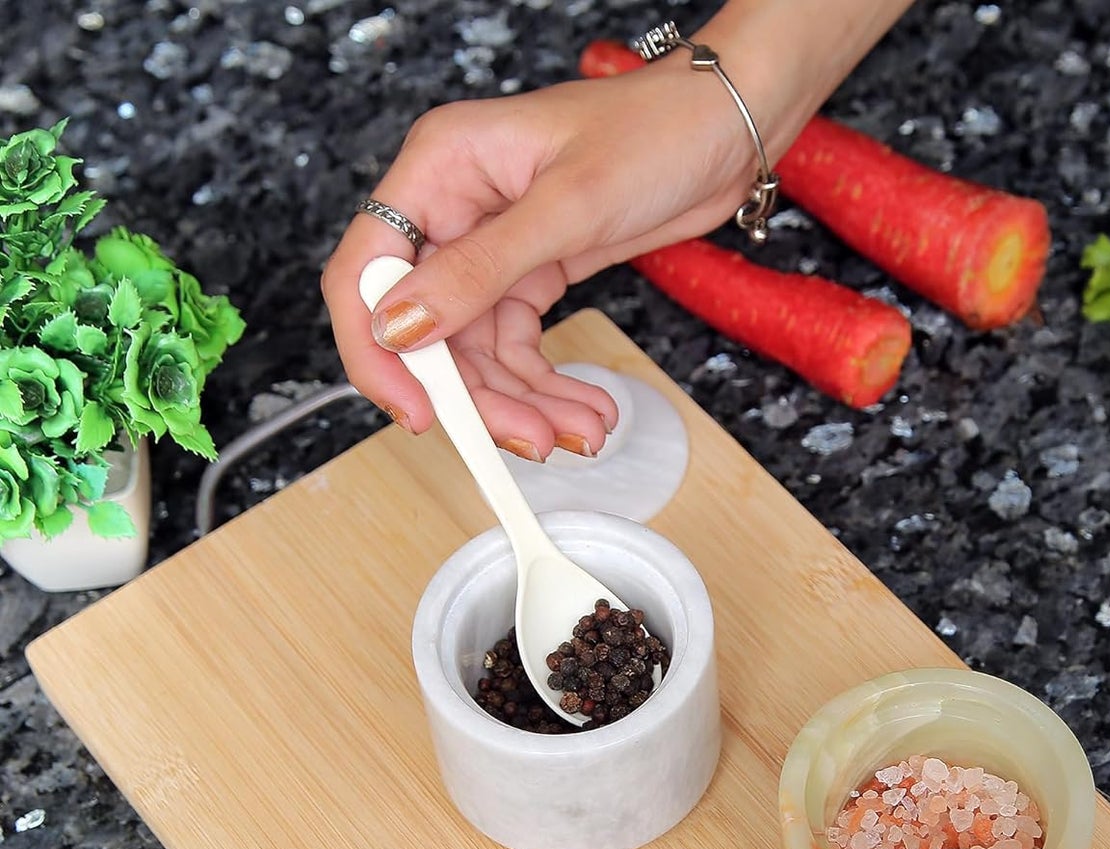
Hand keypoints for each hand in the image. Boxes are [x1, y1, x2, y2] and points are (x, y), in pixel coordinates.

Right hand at [322, 68, 754, 458]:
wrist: (725, 130)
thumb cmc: (655, 132)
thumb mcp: (568, 205)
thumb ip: (481, 270)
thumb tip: (403, 326)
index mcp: (440, 167)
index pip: (368, 271)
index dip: (379, 351)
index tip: (420, 413)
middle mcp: (454, 207)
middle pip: (429, 328)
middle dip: (478, 395)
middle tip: (529, 440)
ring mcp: (492, 244)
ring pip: (480, 351)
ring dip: (525, 403)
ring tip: (580, 432)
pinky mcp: (532, 271)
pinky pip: (519, 347)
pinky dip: (548, 386)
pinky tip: (584, 409)